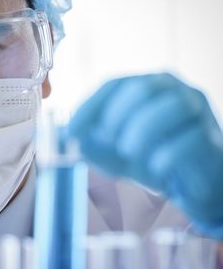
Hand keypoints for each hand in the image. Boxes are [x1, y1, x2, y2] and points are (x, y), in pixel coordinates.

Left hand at [68, 73, 222, 238]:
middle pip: (144, 88)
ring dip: (143, 130)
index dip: (90, 106)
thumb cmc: (153, 157)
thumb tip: (60, 139)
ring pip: (173, 107)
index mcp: (148, 86)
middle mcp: (176, 91)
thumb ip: (90, 143)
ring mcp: (200, 113)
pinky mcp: (212, 140)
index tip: (72, 130)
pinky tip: (154, 167)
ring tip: (129, 151)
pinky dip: (166, 154)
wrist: (196, 184)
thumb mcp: (115, 151)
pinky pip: (190, 140)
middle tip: (107, 139)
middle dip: (118, 116)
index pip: (114, 85)